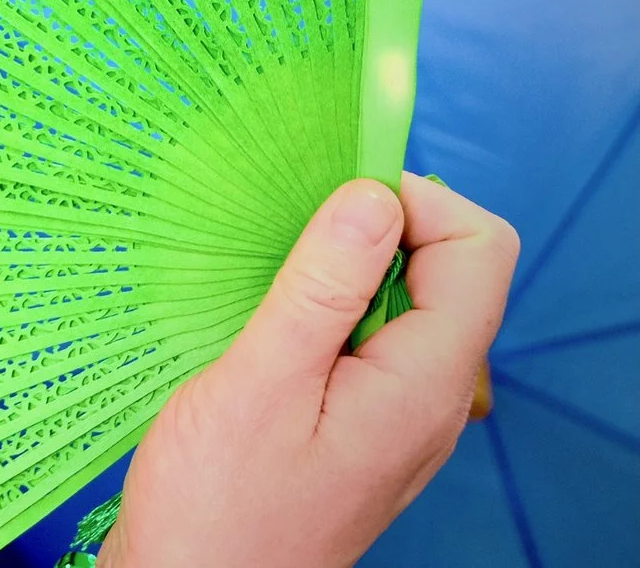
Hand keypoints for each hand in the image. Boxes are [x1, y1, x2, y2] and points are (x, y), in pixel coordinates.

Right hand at [98, 173, 517, 567]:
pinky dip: (327, 306)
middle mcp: (432, 397)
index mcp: (424, 382)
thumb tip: (373, 194)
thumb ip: (322, 285)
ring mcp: (400, 415)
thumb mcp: (261, 380)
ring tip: (265, 271)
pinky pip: (371, 338)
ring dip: (343, 266)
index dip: (413, 199)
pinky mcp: (361, 425)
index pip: (479, 247)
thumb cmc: (218, 502)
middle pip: (450, 268)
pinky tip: (265, 319)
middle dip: (375, 224)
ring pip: (406, 300)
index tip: (325, 197)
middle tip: (285, 228)